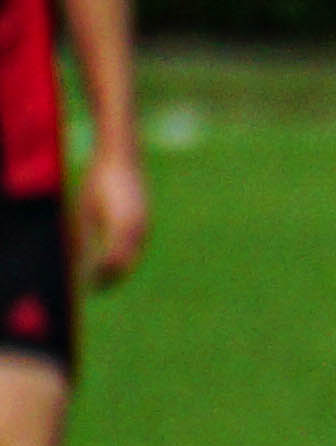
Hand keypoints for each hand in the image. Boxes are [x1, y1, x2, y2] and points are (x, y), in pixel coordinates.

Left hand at [73, 152, 144, 289]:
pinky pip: (134, 246)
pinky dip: (123, 256)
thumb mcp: (86, 210)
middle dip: (110, 278)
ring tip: (100, 276)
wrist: (122, 157)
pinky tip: (110, 257)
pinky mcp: (144, 221)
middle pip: (125, 264)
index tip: (87, 286)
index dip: (101, 277)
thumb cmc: (99, 180)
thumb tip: (81, 263)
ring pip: (132, 257)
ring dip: (117, 269)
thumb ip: (85, 237)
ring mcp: (144, 226)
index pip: (114, 264)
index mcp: (123, 227)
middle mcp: (138, 230)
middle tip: (93, 288)